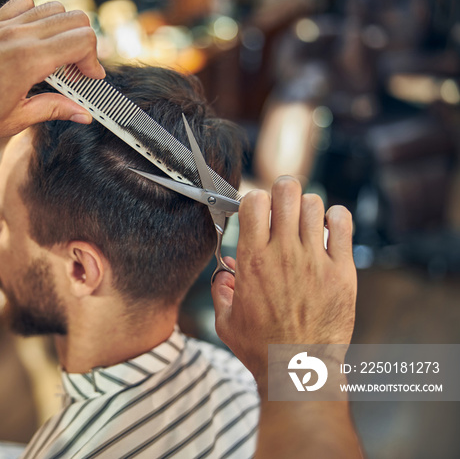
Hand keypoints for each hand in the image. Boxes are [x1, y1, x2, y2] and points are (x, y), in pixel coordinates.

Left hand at [0, 0, 103, 146]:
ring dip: (64, 30)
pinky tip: (32, 41)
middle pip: (74, 19)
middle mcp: (16, 36)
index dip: (93, 61)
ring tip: (57, 58)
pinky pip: (22, 5)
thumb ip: (53, 110)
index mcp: (27, 61)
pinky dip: (36, 17)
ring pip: (52, 8)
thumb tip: (82, 113)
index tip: (89, 79)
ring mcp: (1, 26)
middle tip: (77, 72)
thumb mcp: (13, 121)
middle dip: (84, 45)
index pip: (81, 41)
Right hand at [211, 176, 356, 382]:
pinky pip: (343, 224)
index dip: (254, 200)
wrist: (299, 370)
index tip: (257, 211)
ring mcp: (315, 259)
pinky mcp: (341, 270)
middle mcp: (284, 253)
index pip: (254, 202)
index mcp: (253, 260)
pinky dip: (336, 219)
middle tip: (282, 205)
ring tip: (305, 223)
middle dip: (282, 191)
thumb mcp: (226, 321)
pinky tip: (329, 229)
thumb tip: (223, 275)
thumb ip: (220, 292)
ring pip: (314, 203)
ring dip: (307, 207)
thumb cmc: (262, 348)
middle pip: (286, 191)